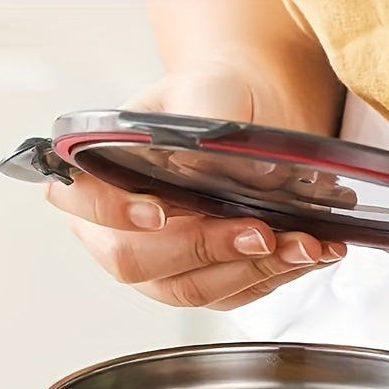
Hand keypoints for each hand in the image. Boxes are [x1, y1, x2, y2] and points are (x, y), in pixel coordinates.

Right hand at [45, 71, 346, 309]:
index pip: (82, 202)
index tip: (159, 211)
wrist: (252, 117)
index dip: (114, 212)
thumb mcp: (208, 91)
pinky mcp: (204, 283)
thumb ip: (199, 120)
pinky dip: (275, 277)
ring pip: (193, 289)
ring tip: (305, 245)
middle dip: (206, 250)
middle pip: (140, 263)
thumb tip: (201, 164)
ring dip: (253, 270)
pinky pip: (232, 296)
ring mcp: (161, 266)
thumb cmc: (217, 100)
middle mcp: (120, 230)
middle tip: (261, 232)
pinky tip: (307, 254)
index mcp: (100, 174)